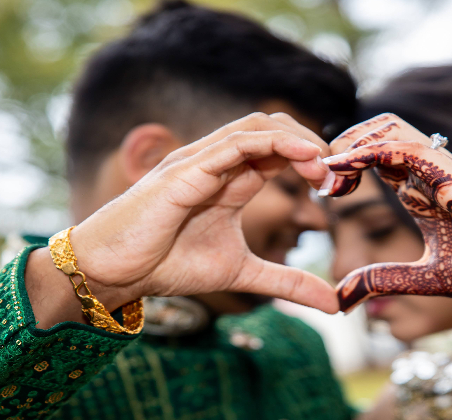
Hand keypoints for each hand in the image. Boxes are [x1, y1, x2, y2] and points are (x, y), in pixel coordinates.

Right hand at [66, 113, 337, 313]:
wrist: (113, 272)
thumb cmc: (167, 264)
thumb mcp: (243, 273)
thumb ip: (287, 282)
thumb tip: (334, 303)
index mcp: (231, 180)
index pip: (278, 150)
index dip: (313, 158)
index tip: (338, 183)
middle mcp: (217, 163)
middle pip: (273, 128)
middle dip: (311, 141)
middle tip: (338, 171)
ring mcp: (200, 162)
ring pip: (256, 127)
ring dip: (297, 138)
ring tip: (324, 163)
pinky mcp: (184, 171)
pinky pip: (234, 144)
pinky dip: (271, 143)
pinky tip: (301, 157)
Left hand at [323, 114, 451, 312]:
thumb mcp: (425, 279)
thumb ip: (383, 282)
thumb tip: (340, 300)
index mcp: (421, 192)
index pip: (375, 158)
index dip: (344, 165)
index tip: (325, 192)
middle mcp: (428, 174)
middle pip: (377, 129)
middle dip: (343, 142)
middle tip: (322, 177)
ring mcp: (442, 170)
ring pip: (388, 126)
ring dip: (352, 140)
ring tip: (331, 172)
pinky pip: (405, 147)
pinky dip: (368, 151)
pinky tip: (344, 168)